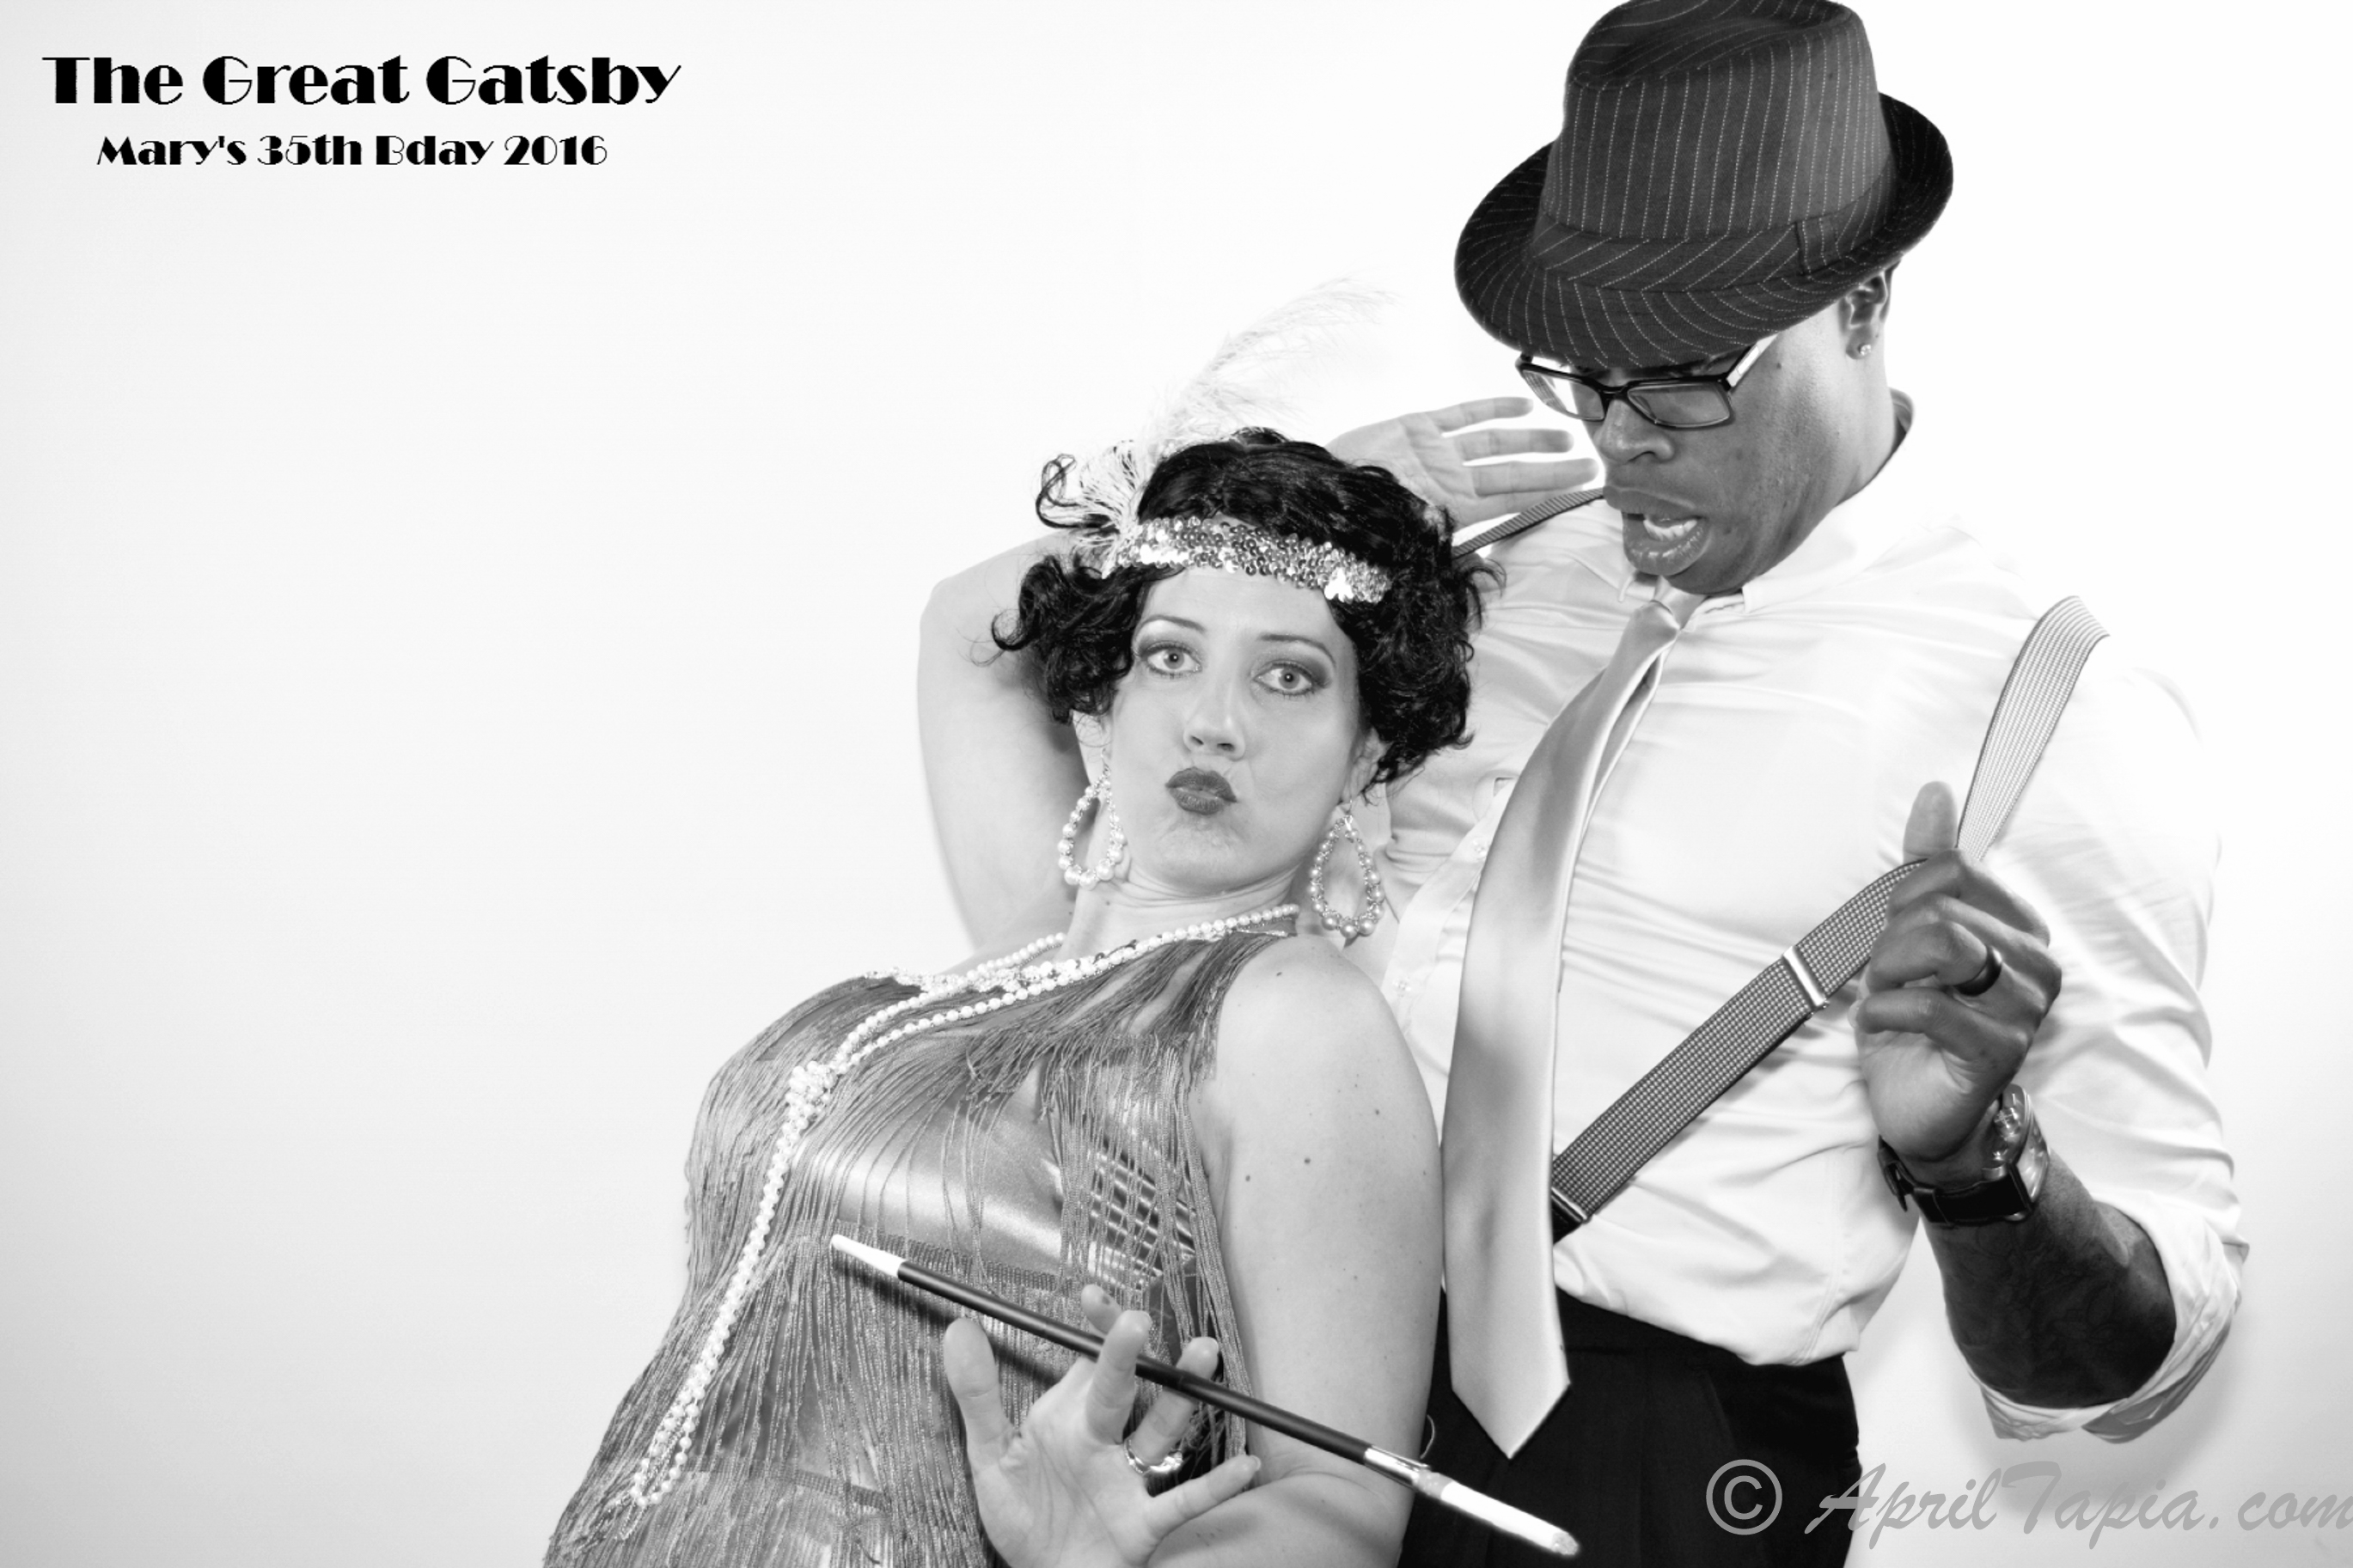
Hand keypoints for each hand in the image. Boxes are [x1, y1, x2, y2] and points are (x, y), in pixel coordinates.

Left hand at [943, 1289, 1259, 1567]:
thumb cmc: (1023, 1517)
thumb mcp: (990, 1455)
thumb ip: (977, 1394)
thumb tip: (958, 1327)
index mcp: (1070, 1417)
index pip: (1090, 1358)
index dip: (1096, 1327)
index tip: (1091, 1295)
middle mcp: (1105, 1439)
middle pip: (1124, 1388)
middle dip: (1131, 1353)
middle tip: (1136, 1322)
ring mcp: (1128, 1480)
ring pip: (1160, 1431)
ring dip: (1183, 1396)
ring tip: (1203, 1353)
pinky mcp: (1141, 1524)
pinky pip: (1183, 1502)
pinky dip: (1215, 1486)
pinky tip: (1245, 1466)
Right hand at [1325, 398, 1597, 524]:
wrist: (1314, 493)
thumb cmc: (1356, 525)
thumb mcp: (1405, 544)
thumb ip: (1446, 550)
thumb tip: (1487, 568)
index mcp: (1451, 510)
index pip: (1513, 501)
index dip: (1549, 495)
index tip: (1583, 493)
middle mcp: (1450, 479)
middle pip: (1512, 473)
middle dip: (1552, 470)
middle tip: (1591, 466)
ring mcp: (1436, 452)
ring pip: (1494, 443)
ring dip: (1530, 441)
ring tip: (1565, 438)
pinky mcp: (1416, 426)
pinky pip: (1462, 414)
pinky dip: (1492, 409)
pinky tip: (1522, 406)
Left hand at [1855, 783, 2061, 1184]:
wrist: (1919, 1107)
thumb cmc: (1915, 1020)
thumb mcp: (1911, 934)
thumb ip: (1927, 866)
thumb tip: (1936, 793)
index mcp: (2020, 928)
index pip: (1951, 872)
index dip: (1900, 903)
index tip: (1894, 940)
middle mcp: (2036, 963)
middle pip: (1940, 909)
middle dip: (1890, 944)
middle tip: (1887, 980)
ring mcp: (2025, 1008)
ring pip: (1941, 944)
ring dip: (1889, 972)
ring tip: (1886, 998)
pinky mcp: (2000, 1049)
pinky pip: (1928, 1006)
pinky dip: (1883, 1011)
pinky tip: (1881, 1027)